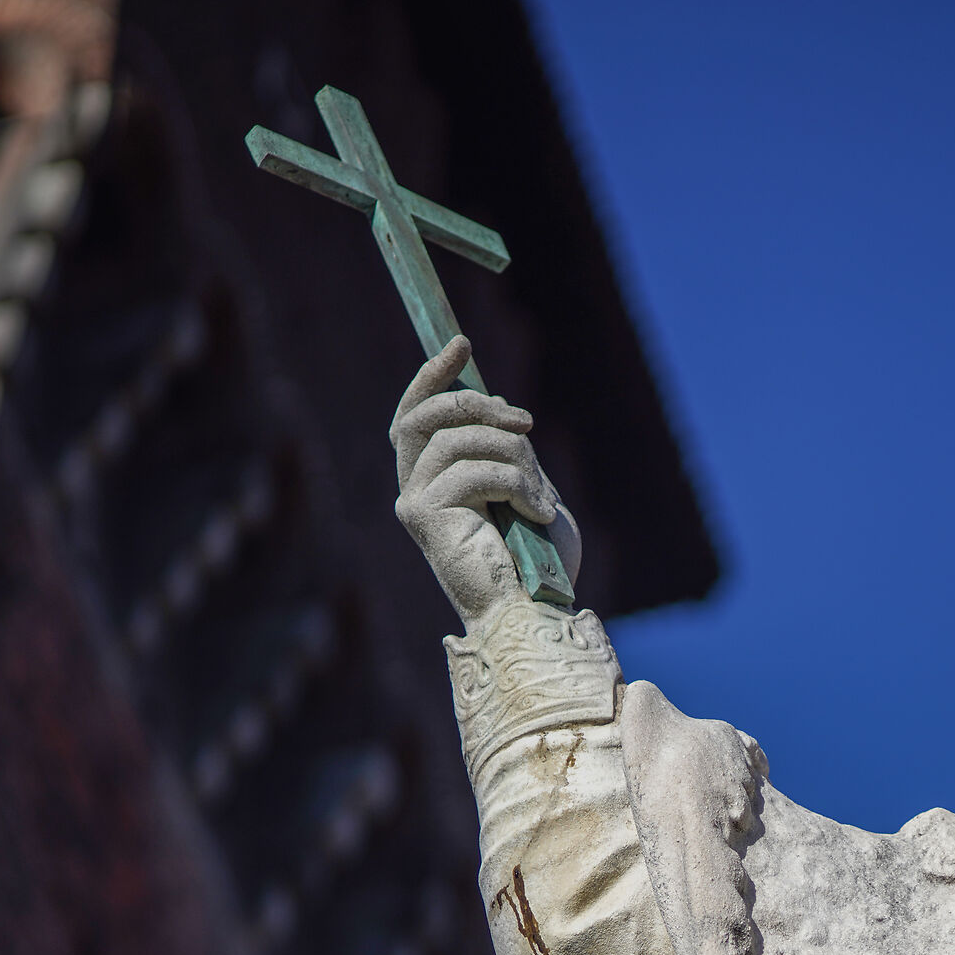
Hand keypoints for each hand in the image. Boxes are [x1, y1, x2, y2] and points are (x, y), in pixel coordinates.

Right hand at [391, 337, 582, 627]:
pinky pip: (470, 469)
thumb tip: (495, 404)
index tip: (461, 343)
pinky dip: (514, 482)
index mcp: (435, 483)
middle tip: (523, 421)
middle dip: (473, 403)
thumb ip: (506, 450)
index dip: (433, 376)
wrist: (538, 611)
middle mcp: (414, 490)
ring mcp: (414, 502)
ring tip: (540, 494)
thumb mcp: (529, 488)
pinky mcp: (423, 515)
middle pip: (423, 416)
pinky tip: (537, 513)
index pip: (417, 416)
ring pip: (455, 439)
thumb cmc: (539, 564)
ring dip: (510, 455)